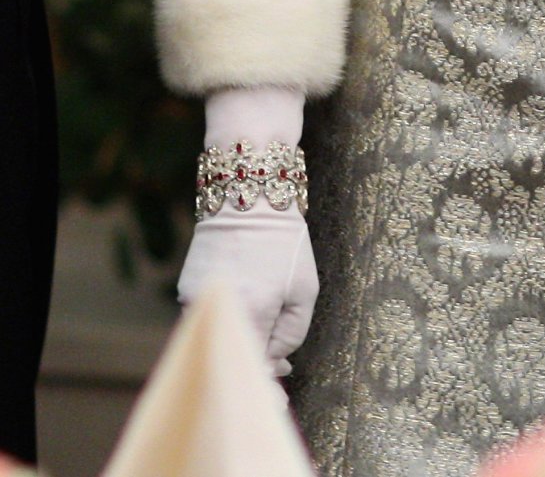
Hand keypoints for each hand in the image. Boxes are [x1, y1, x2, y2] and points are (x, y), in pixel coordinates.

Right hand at [178, 84, 315, 379]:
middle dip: (255, 365)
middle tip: (278, 374)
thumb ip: (292, 333)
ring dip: (242, 339)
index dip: (265, 390)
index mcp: (251, 310)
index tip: (276, 403)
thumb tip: (276, 363)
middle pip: (234, 353)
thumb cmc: (284, 238)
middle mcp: (219, 308)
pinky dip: (229, 319)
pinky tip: (248, 307)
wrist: (246, 191)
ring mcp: (197, 298)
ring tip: (266, 330)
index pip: (255, 367)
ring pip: (221, 334)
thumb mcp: (304, 286)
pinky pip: (211, 316)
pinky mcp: (189, 287)